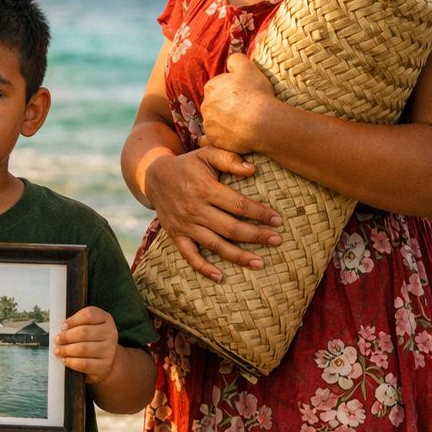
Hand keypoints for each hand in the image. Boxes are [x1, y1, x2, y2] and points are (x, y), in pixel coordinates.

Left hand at [54, 306, 121, 385]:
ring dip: (66, 350)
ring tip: (58, 351)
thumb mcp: (88, 326)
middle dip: (66, 336)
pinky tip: (65, 360)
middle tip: (57, 340)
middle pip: (83, 332)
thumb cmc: (91, 340)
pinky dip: (71, 362)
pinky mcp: (105, 365)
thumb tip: (61, 330)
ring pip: (82, 349)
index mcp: (105, 318)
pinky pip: (84, 364)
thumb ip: (76, 324)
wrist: (105, 359)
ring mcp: (109, 350)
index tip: (63, 327)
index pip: (88, 315)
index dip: (72, 320)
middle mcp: (110, 333)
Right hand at [143, 145, 282, 281]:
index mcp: (204, 189)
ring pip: (215, 244)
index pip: (237, 205)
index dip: (259, 213)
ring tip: (259, 263)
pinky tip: (220, 277)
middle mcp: (195, 209)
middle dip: (256, 236)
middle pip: (230, 228)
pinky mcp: (176, 235)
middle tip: (277, 240)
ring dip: (238, 256)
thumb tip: (253, 170)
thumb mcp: (206, 153)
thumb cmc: (187, 165)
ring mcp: (185, 225)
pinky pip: (189, 255)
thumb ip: (229, 158)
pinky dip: (203, 268)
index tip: (277, 220)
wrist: (154, 177)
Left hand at [200, 52, 276, 154]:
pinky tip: (226, 137)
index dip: (231, 90)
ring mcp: (208, 124)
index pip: (218, 87)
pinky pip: (211, 139)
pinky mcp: (214, 140)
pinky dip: (217, 138)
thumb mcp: (248, 67)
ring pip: (213, 121)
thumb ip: (236, 59)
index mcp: (211, 87)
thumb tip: (230, 62)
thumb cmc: (256, 93)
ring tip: (241, 123)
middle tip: (244, 108)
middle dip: (225, 105)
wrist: (261, 122)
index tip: (243, 94)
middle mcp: (205, 105)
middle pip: (215, 104)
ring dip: (223, 121)